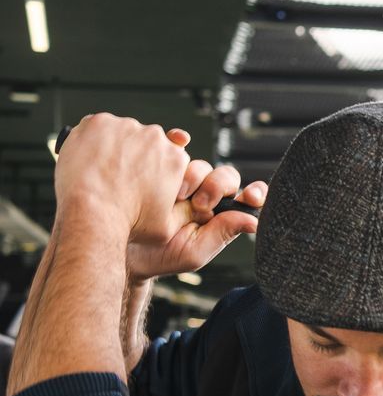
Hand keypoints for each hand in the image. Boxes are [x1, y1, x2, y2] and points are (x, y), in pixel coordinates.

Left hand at [54, 114, 188, 242]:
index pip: (171, 153)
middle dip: (136, 154)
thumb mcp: (168, 226)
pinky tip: (90, 158)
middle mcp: (154, 138)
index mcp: (174, 158)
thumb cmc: (127, 220)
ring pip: (122, 131)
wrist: (91, 213)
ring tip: (104, 169)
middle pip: (147, 140)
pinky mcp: (99, 122)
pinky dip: (93, 139)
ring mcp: (125, 127)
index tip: (144, 175)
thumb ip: (183, 210)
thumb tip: (192, 208)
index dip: (156, 166)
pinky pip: (97, 126)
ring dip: (115, 146)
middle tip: (121, 176)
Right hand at [126, 131, 265, 282]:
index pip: (242, 198)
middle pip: (221, 176)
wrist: (115, 246)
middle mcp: (202, 193)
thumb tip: (254, 221)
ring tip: (176, 195)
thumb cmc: (157, 255)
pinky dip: (177, 139)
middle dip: (216, 186)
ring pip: (197, 163)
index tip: (251, 196)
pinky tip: (178, 141)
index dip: (252, 193)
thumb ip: (222, 234)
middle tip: (200, 205)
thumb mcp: (192, 251)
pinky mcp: (157, 165)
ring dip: (191, 174)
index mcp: (217, 214)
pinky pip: (171, 146)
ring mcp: (179, 178)